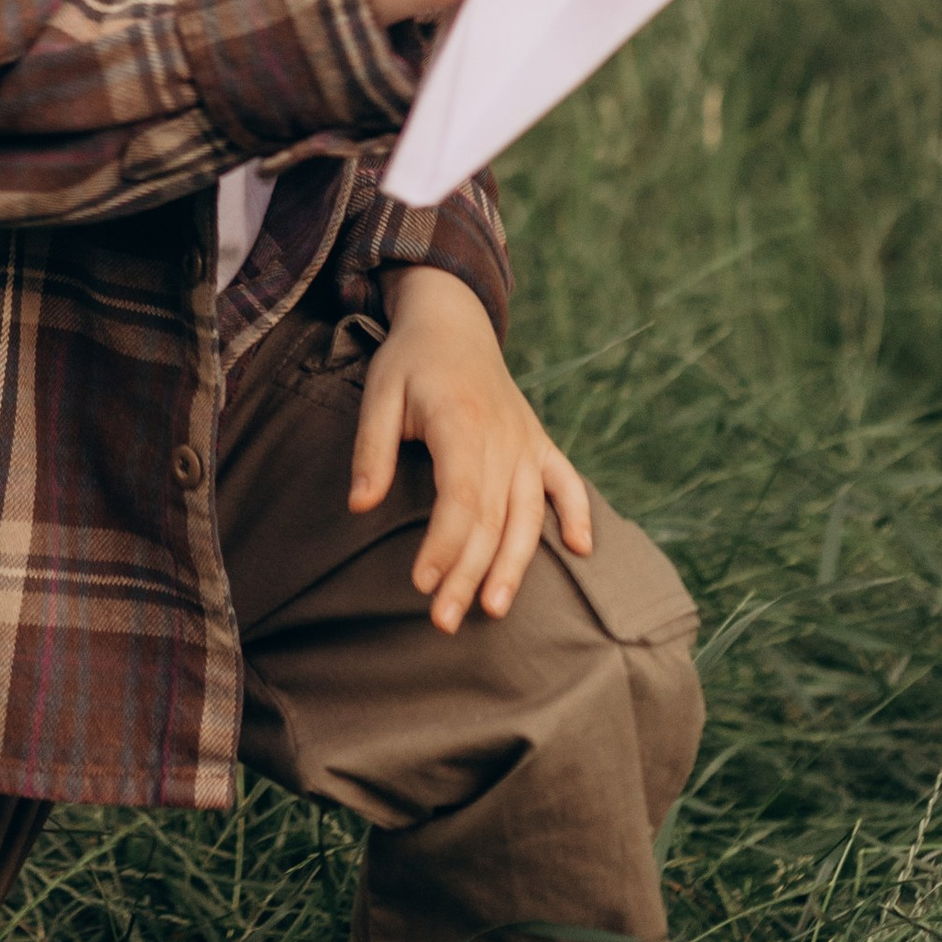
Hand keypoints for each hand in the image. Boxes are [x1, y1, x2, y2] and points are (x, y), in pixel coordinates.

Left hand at [351, 267, 592, 632]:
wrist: (453, 320)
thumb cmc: (410, 361)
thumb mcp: (378, 394)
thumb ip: (371, 451)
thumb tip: (359, 506)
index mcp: (462, 422)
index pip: (460, 498)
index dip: (444, 545)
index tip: (422, 584)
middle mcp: (503, 437)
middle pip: (492, 519)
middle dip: (469, 574)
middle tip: (444, 621)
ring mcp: (526, 442)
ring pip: (528, 514)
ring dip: (515, 565)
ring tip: (495, 609)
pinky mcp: (538, 444)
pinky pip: (566, 483)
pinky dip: (578, 514)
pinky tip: (582, 551)